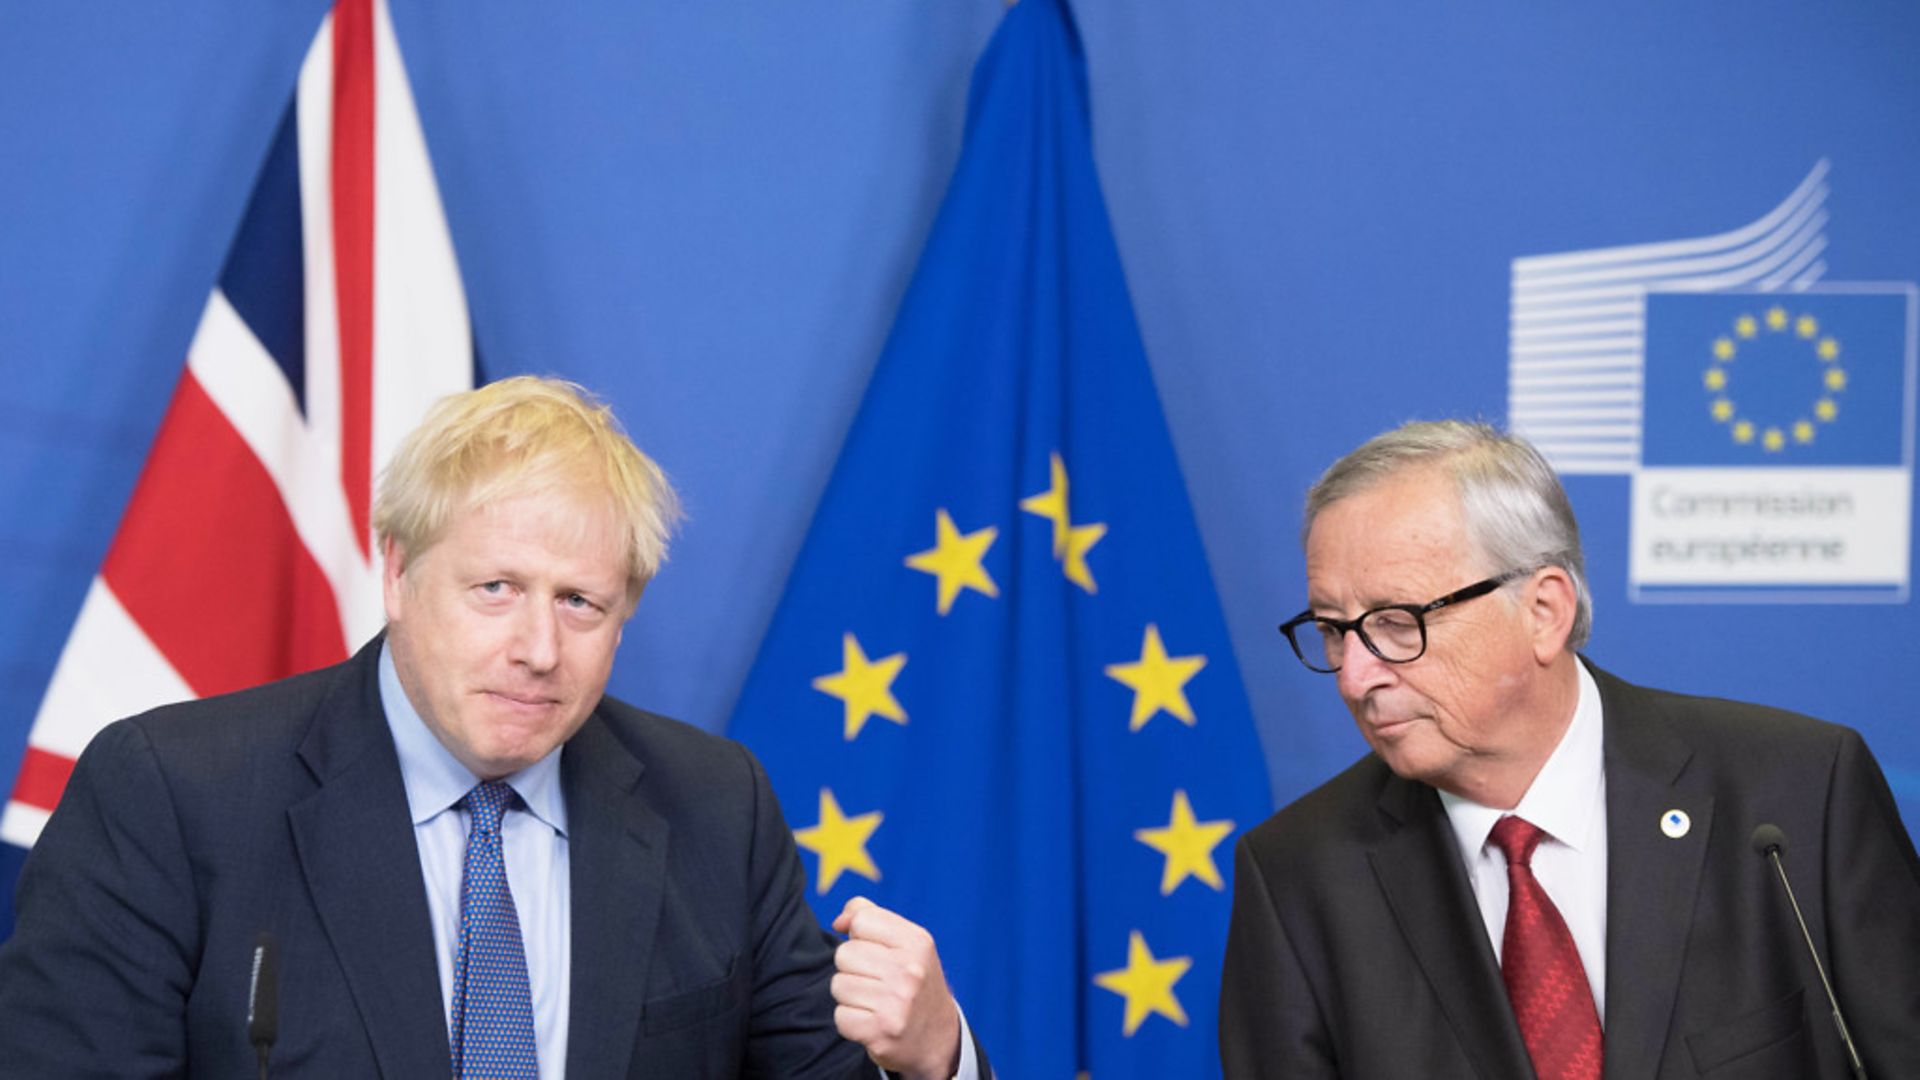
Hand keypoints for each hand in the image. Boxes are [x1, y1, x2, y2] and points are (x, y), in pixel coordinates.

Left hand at [831, 896, 961, 1079]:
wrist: (938, 1038)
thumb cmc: (913, 982)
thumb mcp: (905, 943)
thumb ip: (870, 916)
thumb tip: (838, 922)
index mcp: (917, 942)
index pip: (861, 921)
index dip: (861, 937)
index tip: (878, 953)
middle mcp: (910, 971)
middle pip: (844, 953)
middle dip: (853, 967)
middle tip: (876, 981)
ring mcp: (896, 1004)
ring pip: (838, 984)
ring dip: (850, 995)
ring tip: (874, 1001)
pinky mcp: (881, 1032)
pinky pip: (840, 1016)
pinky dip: (850, 1021)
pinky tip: (871, 1021)